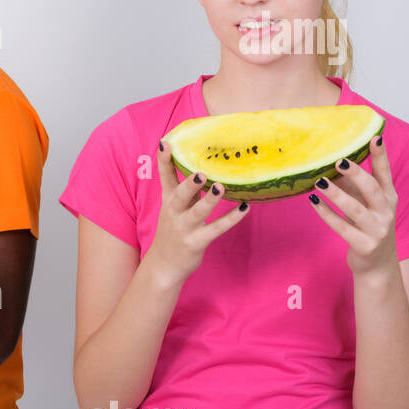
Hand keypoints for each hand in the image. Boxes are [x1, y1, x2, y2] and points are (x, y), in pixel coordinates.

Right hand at [145, 139, 250, 286]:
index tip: (166, 144)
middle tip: (201, 172)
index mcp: (168, 201)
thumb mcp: (175, 209)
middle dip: (190, 184)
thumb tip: (204, 169)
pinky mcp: (196, 241)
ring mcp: (184, 228)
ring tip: (221, 187)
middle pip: (179, 194)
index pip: (165, 178)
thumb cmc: (174, 232)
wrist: (164, 265)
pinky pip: (216, 229)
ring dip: (209, 200)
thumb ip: (187, 191)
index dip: (164, 161)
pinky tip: (244, 208)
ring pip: (197, 212)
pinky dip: (231, 219)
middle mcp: (174, 213)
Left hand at [309, 134, 397, 276]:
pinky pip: (342, 227)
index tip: (374, 137)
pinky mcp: (365, 245)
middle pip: (372, 189)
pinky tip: (313, 202)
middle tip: (339, 160)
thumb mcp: (366, 205)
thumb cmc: (369, 227)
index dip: (381, 156)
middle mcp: (386, 212)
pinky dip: (327, 214)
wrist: (378, 265)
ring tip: (319, 181)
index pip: (385, 174)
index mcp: (389, 198)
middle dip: (357, 173)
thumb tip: (331, 166)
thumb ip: (353, 187)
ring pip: (355, 209)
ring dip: (336, 194)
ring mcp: (378, 230)